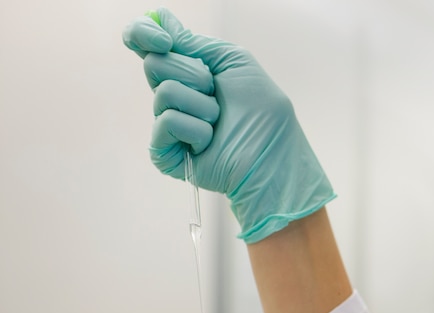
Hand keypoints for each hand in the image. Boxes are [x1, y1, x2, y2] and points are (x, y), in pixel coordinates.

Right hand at [122, 8, 334, 242]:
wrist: (273, 154)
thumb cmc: (264, 113)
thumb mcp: (235, 62)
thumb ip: (196, 42)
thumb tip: (162, 20)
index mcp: (187, 72)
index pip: (145, 44)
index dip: (143, 34)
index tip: (164, 39)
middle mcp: (175, 96)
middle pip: (154, 64)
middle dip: (192, 73)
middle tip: (215, 90)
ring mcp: (169, 125)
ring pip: (164, 93)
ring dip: (201, 104)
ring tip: (219, 120)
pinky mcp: (166, 152)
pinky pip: (166, 122)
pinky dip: (195, 128)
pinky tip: (210, 141)